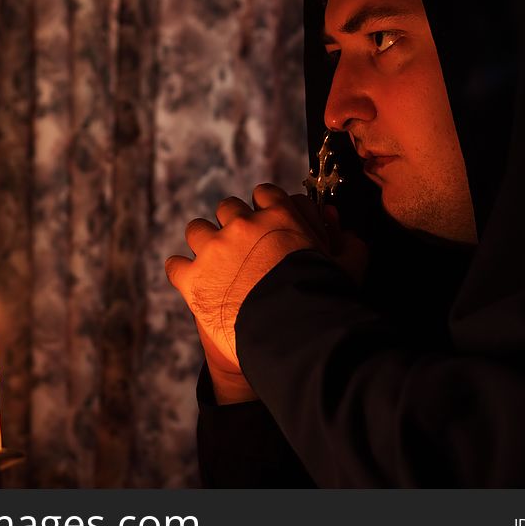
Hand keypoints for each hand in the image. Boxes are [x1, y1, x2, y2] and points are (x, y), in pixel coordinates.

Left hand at [166, 184, 349, 398]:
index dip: (264, 208)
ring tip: (213, 264)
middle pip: (228, 208)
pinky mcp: (192, 277)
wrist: (291, 332)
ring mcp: (213, 249)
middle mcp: (242, 224)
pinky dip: (182, 273)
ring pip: (197, 229)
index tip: (265, 225)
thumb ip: (349, 246)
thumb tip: (347, 236)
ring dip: (204, 243)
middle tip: (240, 249)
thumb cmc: (323, 299)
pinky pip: (175, 265)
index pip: (264, 193)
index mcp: (278, 215)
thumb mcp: (347, 268)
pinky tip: (192, 284)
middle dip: (233, 226)